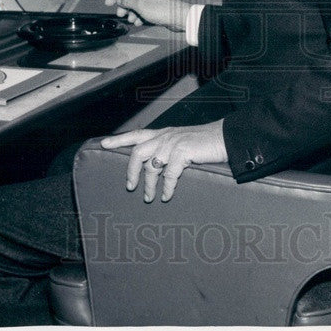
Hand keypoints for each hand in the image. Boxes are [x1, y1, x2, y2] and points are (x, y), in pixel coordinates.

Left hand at [100, 121, 227, 201]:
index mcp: (164, 133)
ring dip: (148, 184)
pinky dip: (166, 187)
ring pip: (151, 165)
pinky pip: (169, 174)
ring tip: (149, 197)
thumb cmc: (206, 143)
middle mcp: (166, 136)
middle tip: (130, 187)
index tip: (104, 144)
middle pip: (137, 152)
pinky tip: (166, 196)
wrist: (226, 138)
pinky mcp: (183, 152)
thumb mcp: (183, 142)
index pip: (137, 134)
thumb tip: (156, 167)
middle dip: (131, 171)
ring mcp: (174, 143)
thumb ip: (169, 149)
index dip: (120, 139)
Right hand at [104, 0, 189, 30]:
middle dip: (123, 6)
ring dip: (131, 13)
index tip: (109, 3)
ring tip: (131, 20)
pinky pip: (142, 11)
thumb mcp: (140, 4)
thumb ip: (127, 1)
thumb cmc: (162, 8)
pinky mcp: (154, 8)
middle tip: (120, 14)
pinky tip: (138, 22)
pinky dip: (138, 16)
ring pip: (135, 5)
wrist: (177, 18)